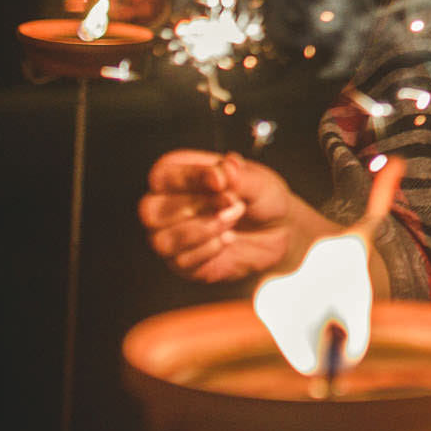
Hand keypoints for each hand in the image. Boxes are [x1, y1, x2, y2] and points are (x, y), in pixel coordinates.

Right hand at [139, 149, 296, 282]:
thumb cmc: (262, 199)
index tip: (221, 181)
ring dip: (204, 229)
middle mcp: (167, 204)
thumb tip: (225, 168)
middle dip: (195, 207)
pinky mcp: (182, 262)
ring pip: (162, 240)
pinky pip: (182, 261)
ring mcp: (171, 235)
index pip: (162, 175)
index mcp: (180, 174)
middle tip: (231, 203)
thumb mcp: (259, 182)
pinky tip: (228, 240)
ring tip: (232, 219)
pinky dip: (210, 249)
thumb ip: (240, 175)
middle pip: (150, 210)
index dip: (188, 178)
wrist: (280, 232)